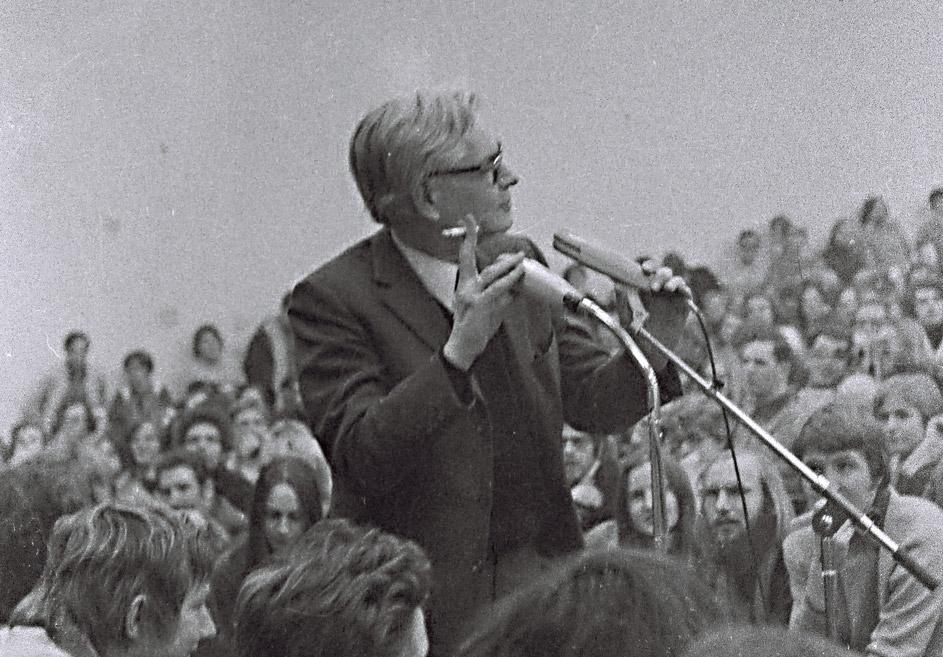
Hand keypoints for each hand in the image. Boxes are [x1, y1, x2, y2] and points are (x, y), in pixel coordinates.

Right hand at [443, 214, 524, 370]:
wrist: (463, 346)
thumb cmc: (473, 326)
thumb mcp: (484, 306)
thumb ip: (498, 295)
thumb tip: (514, 289)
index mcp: (464, 284)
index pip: (465, 256)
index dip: (468, 237)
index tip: (470, 220)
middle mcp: (466, 287)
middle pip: (475, 260)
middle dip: (488, 248)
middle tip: (509, 243)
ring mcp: (472, 296)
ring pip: (491, 275)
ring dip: (508, 267)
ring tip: (521, 260)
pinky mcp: (480, 306)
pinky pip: (498, 291)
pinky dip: (510, 284)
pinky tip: (519, 279)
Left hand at [614, 260, 690, 369]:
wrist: (649, 354)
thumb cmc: (635, 336)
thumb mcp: (625, 319)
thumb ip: (622, 303)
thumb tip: (617, 285)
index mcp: (646, 291)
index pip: (650, 273)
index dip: (649, 267)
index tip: (644, 269)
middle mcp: (661, 293)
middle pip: (665, 273)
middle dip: (660, 275)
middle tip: (653, 287)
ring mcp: (673, 300)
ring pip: (677, 281)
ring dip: (673, 281)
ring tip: (667, 289)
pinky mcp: (683, 309)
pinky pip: (687, 295)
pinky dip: (685, 290)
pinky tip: (680, 291)